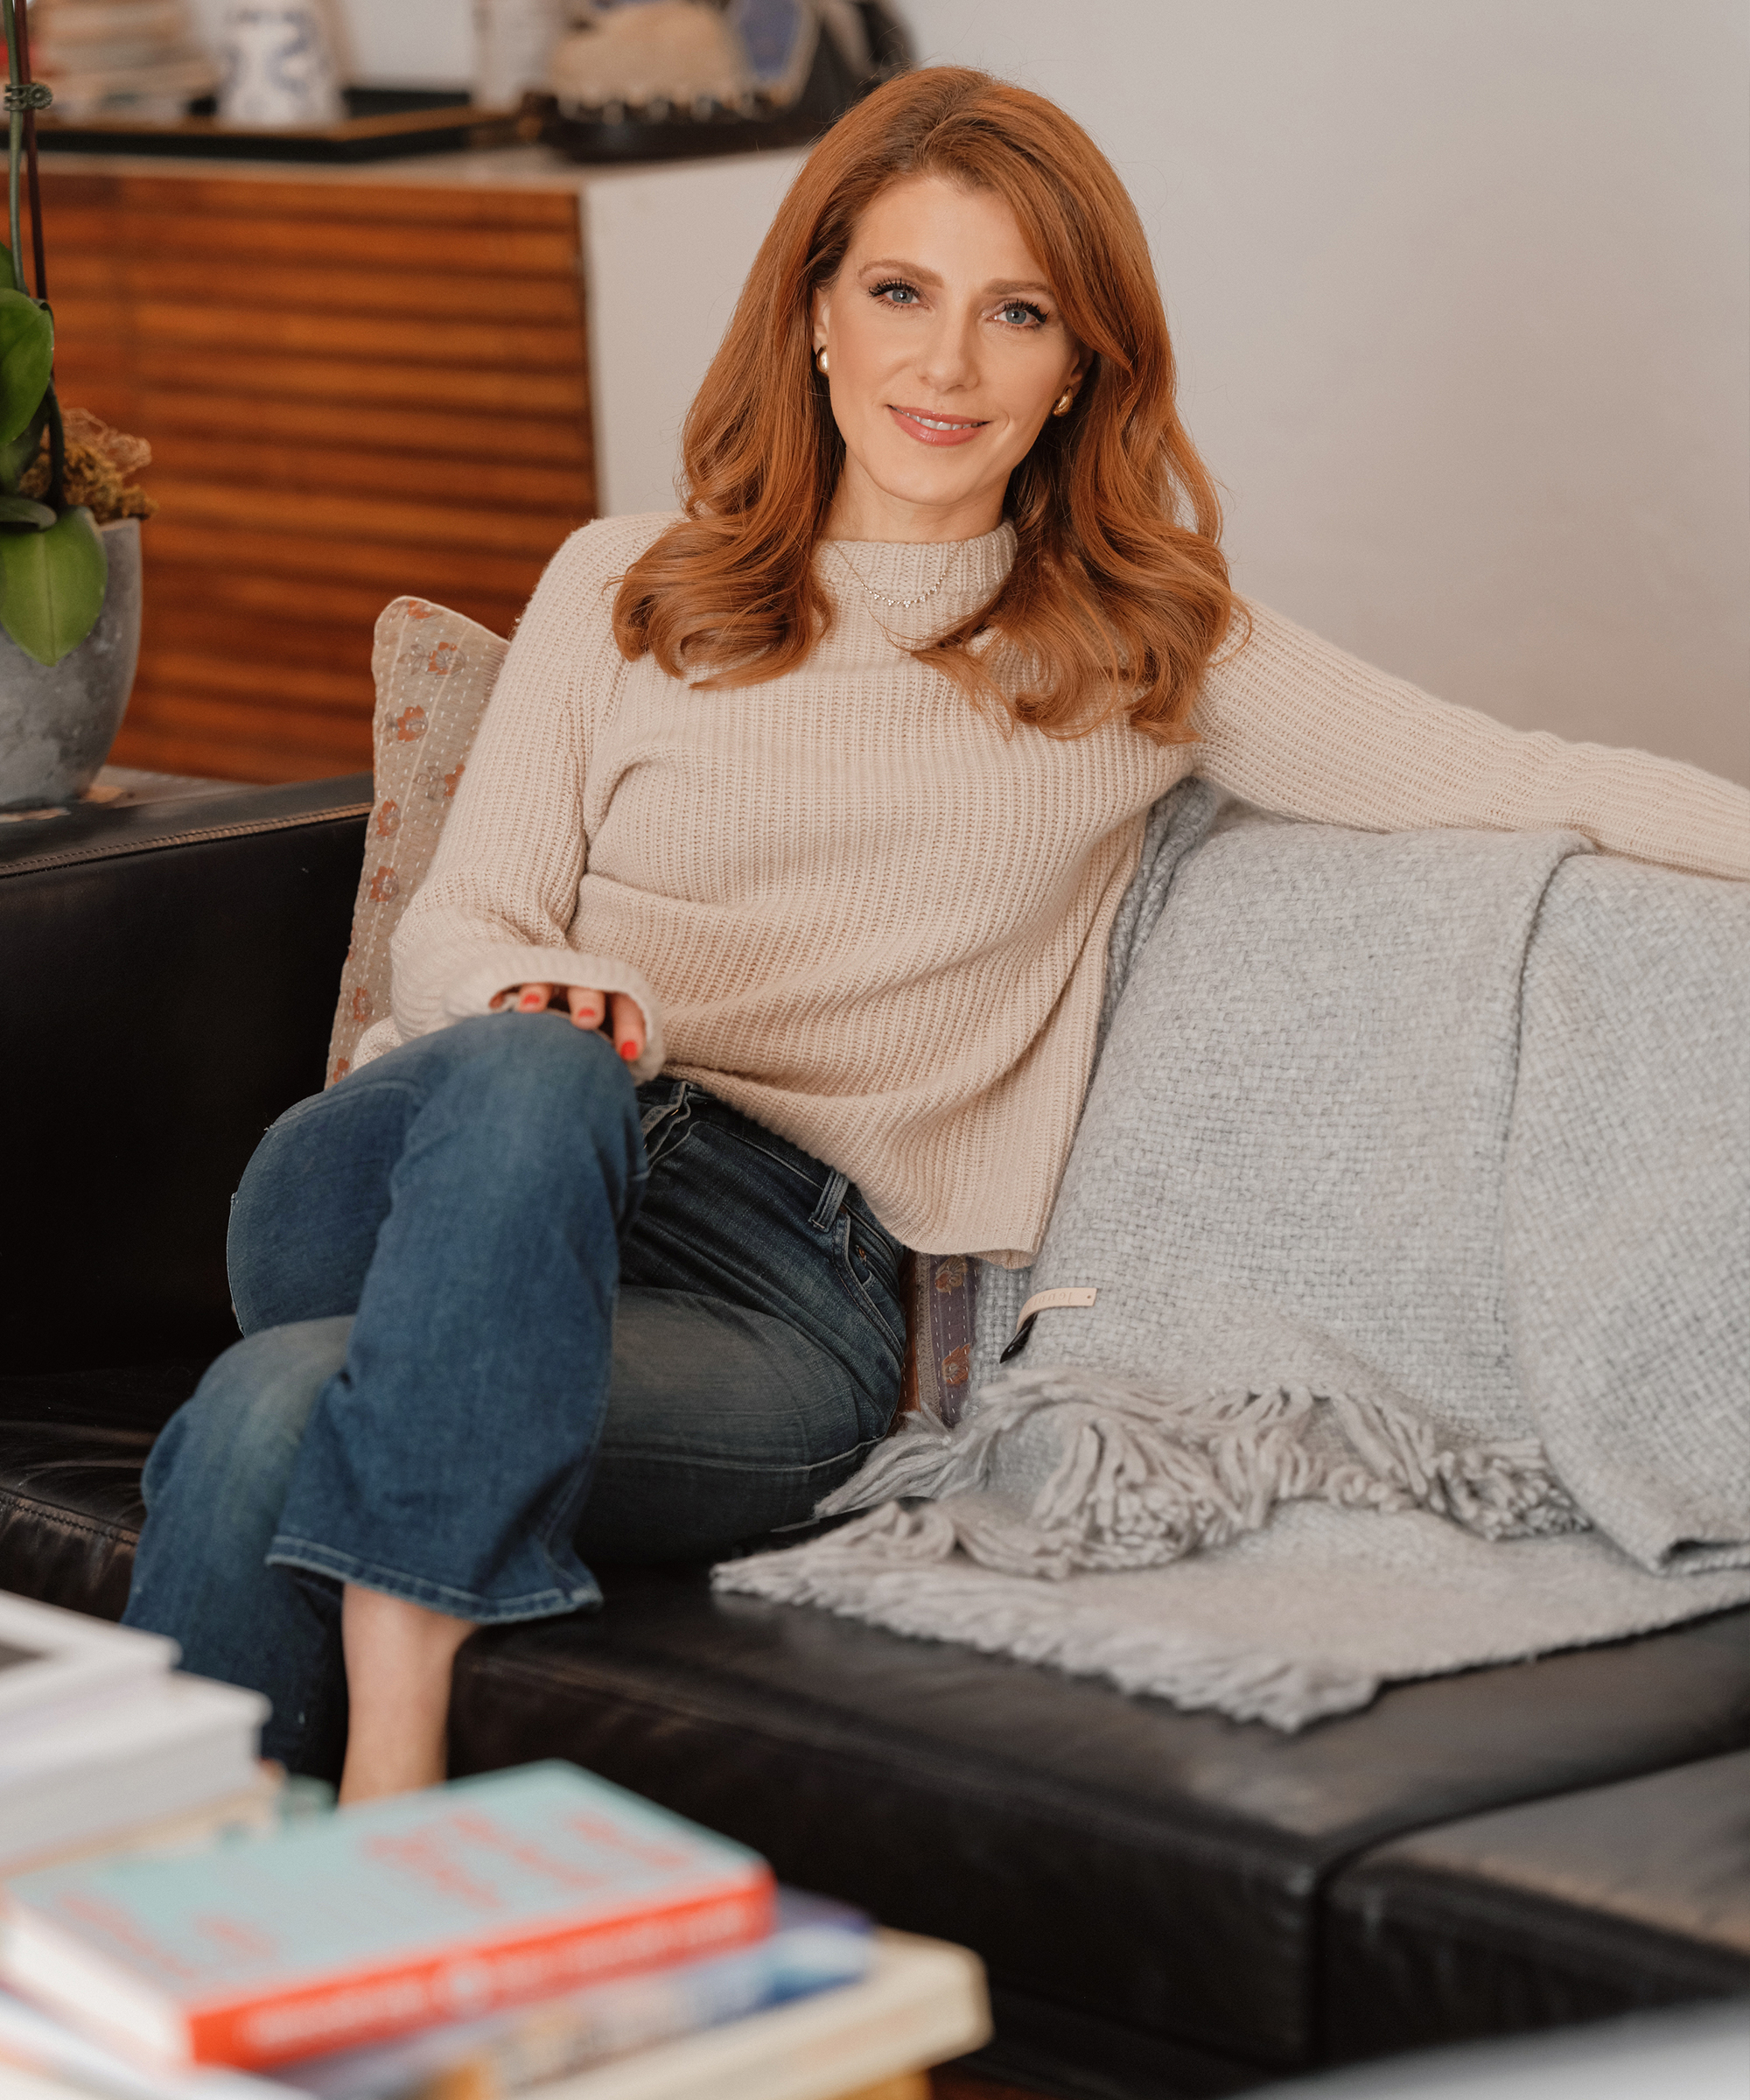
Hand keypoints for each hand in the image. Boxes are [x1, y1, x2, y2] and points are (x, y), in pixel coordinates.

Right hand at [491, 982, 647, 1062]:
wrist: (541, 1017)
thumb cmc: (584, 1043)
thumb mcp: (603, 1048)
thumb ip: (611, 1063)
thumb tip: (619, 1098)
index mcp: (609, 1000)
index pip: (625, 1007)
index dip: (630, 1027)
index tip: (629, 1054)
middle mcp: (578, 986)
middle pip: (587, 988)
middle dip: (588, 1002)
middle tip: (586, 1022)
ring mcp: (546, 981)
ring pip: (545, 981)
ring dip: (539, 992)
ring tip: (529, 1009)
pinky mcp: (515, 983)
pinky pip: (507, 983)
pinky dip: (500, 993)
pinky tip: (494, 1005)